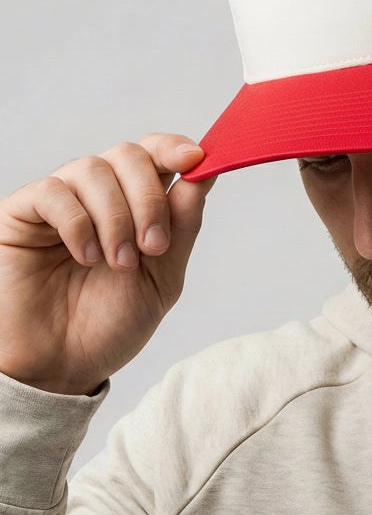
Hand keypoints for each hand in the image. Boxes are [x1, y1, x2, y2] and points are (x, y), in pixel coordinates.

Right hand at [0, 134, 214, 394]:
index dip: (174, 148)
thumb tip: (206, 170)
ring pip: (93, 168)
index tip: (196, 159)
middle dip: (149, 198)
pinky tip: (86, 256)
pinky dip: (78, 222)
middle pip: (129, 154)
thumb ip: (183, 223)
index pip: (155, 153)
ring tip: (117, 263)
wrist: (62, 367)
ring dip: (116, 217)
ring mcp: (61, 201)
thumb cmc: (110, 323)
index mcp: (137, 204)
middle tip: (153, 247)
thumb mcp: (164, 276)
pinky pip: (53, 192)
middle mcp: (99, 195)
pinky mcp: (22, 214)